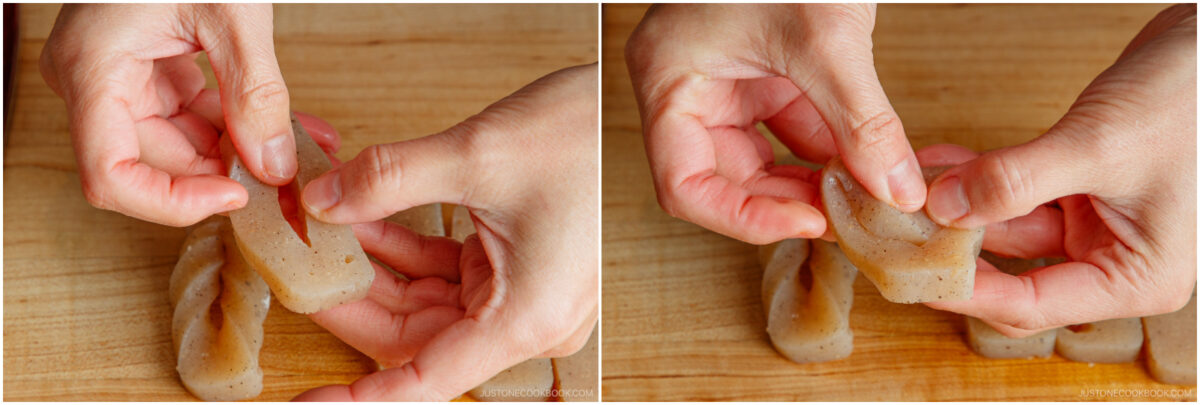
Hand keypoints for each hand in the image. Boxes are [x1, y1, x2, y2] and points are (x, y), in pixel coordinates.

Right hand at [41, 4, 298, 225]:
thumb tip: (274, 164)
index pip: (110, 176)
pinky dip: (240, 122)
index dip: (172, 201)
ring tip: (306, 147)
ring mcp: (119, 75)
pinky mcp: (149, 68)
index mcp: (94, 69)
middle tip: (294, 177)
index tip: (235, 195)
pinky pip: (192, 113)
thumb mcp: (232, 12)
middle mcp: (95, 80)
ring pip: (181, 142)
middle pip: (156, 162)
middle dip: (229, 173)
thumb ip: (256, 92)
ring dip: (244, 151)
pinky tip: (290, 127)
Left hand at [291, 64, 598, 400]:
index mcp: (526, 317)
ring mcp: (519, 292)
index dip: (363, 398)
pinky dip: (401, 249)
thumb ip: (388, 182)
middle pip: (415, 339)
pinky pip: (442, 272)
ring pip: (424, 305)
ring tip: (321, 238)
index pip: (425, 379)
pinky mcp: (512, 265)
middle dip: (352, 304)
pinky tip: (360, 220)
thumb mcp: (476, 157)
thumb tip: (324, 201)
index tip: (312, 402)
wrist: (629, 108)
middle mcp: (526, 317)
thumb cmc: (589, 138)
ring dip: (373, 272)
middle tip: (298, 274)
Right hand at [625, 4, 924, 244]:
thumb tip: (896, 191)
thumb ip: (862, 121)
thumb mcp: (826, 35)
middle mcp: (687, 86)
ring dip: (810, 179)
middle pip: (722, 178)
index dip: (742, 217)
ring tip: (864, 191)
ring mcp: (724, 79)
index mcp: (669, 78)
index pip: (683, 185)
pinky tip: (866, 158)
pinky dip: (827, 148)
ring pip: (759, 159)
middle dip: (787, 200)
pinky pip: (787, 129)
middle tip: (850, 214)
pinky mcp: (760, 71)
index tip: (808, 221)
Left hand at [925, 4, 1196, 336]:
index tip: (910, 271)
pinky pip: (1015, 191)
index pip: (1030, 303)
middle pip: (1013, 273)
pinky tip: (939, 162)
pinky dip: (979, 177)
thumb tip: (944, 208)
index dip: (965, 291)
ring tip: (907, 191)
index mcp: (1135, 277)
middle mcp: (1115, 259)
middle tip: (894, 235)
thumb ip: (1016, 180)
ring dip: (959, 207)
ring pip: (1007, 228)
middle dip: (954, 249)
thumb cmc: (1192, 99)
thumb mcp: (1097, 146)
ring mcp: (1097, 222)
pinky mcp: (1080, 186)